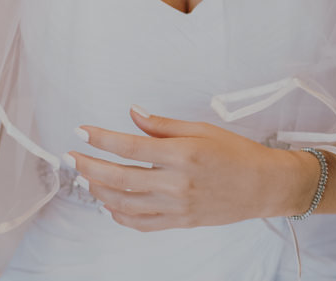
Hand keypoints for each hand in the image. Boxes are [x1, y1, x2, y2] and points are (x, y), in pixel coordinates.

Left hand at [67, 107, 316, 230]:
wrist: (265, 186)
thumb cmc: (238, 154)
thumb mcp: (203, 129)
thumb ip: (164, 125)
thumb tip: (133, 113)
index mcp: (184, 154)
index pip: (131, 145)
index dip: (101, 138)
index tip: (81, 131)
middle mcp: (177, 183)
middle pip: (119, 178)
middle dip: (89, 166)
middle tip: (71, 157)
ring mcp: (177, 207)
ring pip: (124, 203)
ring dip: (99, 191)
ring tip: (87, 178)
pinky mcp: (179, 223)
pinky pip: (140, 223)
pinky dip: (119, 215)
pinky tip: (110, 204)